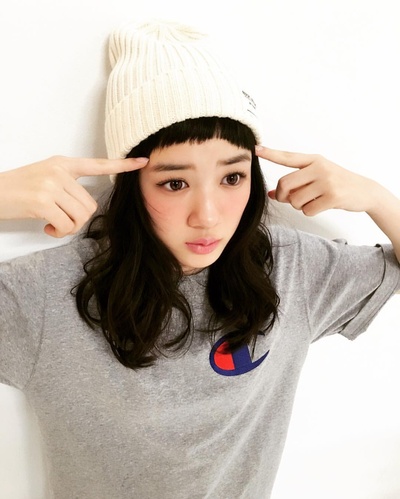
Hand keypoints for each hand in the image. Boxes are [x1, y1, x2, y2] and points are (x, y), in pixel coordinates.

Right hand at [0, 155, 147, 237]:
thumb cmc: (19, 190)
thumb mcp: (45, 177)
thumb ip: (67, 184)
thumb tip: (87, 205)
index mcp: (63, 164)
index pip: (98, 164)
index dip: (122, 164)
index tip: (142, 162)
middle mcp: (60, 172)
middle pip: (90, 205)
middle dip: (78, 220)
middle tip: (61, 221)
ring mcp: (51, 185)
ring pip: (81, 216)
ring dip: (68, 227)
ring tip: (53, 223)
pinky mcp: (42, 201)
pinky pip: (66, 225)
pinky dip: (58, 232)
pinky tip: (47, 228)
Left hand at [255, 146, 379, 215]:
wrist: (365, 191)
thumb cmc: (336, 184)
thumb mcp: (317, 178)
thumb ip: (295, 184)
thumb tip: (271, 194)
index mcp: (313, 160)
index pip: (287, 157)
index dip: (270, 154)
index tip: (256, 149)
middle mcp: (319, 167)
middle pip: (285, 184)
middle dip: (282, 196)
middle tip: (287, 199)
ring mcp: (326, 181)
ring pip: (295, 200)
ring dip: (299, 206)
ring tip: (312, 200)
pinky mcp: (332, 196)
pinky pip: (307, 210)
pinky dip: (310, 211)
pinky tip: (320, 206)